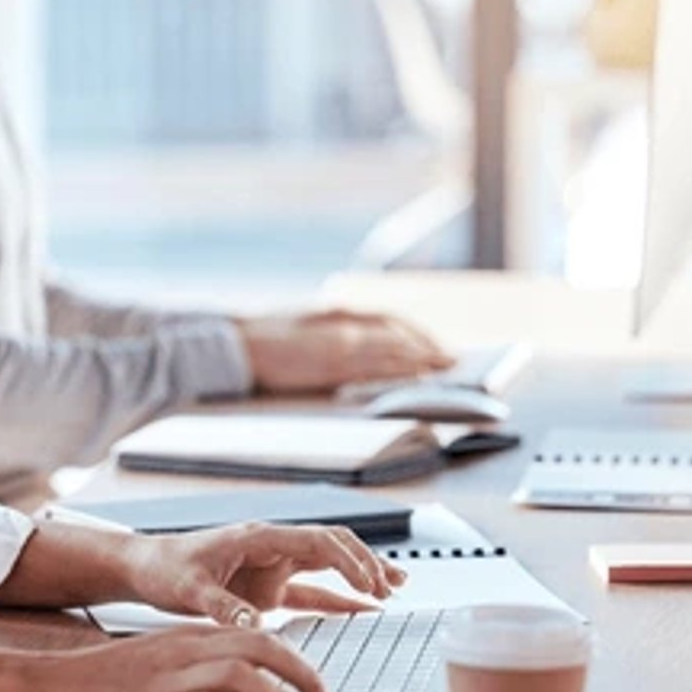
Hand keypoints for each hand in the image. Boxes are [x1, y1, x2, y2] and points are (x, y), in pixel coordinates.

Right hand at [16, 626, 336, 691]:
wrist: (47, 688)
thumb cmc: (98, 683)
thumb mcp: (155, 667)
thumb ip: (196, 671)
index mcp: (186, 638)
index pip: (256, 634)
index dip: (296, 657)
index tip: (316, 684)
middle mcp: (184, 651)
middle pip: (260, 646)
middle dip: (304, 673)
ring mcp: (170, 679)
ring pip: (244, 675)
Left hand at [123, 521, 404, 625]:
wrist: (145, 568)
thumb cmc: (164, 569)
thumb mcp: (188, 589)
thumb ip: (220, 606)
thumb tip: (253, 623)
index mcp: (258, 538)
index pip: (316, 541)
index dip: (349, 560)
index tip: (372, 583)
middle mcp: (272, 547)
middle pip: (332, 545)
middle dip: (365, 562)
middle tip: (391, 586)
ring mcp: (273, 566)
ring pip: (328, 564)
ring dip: (360, 572)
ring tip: (395, 586)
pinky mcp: (269, 587)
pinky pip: (313, 590)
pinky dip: (340, 597)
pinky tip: (363, 608)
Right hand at [238, 306, 453, 393]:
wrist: (238, 345)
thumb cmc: (266, 335)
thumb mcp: (306, 321)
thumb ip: (335, 325)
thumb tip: (361, 338)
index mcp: (338, 313)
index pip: (389, 321)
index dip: (416, 332)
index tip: (435, 343)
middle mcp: (344, 326)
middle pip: (398, 336)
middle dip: (429, 347)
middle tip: (454, 359)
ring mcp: (339, 347)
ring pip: (393, 352)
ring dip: (423, 360)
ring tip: (446, 370)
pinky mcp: (331, 367)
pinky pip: (375, 370)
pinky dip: (399, 372)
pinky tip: (416, 378)